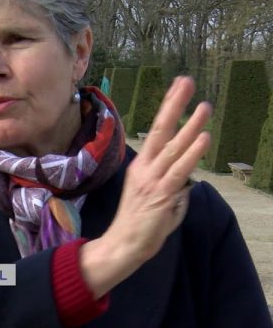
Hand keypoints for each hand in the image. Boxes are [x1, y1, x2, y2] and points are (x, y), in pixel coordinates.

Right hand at [80, 76, 211, 296]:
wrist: (124, 245)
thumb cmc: (141, 224)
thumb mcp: (159, 199)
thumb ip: (175, 186)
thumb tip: (190, 180)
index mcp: (143, 166)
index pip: (156, 131)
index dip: (168, 109)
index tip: (177, 87)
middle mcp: (145, 168)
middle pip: (160, 129)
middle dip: (174, 105)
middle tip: (185, 82)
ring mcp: (152, 180)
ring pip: (173, 147)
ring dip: (190, 125)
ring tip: (204, 106)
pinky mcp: (161, 193)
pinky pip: (179, 170)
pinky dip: (192, 153)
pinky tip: (203, 138)